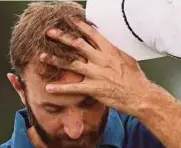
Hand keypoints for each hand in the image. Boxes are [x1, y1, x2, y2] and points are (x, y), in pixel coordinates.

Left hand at [40, 19, 161, 115]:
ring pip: (71, 64)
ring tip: (41, 56)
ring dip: (55, 60)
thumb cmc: (135, 78)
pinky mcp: (93, 88)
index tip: (68, 19)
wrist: (139, 94)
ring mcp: (96, 73)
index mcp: (109, 50)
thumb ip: (114, 52)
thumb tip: (108, 46)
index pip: (91, 33)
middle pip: (77, 45)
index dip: (78, 25)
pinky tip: (49, 88)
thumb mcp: (126, 59)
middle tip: (49, 32)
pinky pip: (73, 87)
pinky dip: (60, 88)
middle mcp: (100, 59)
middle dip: (62, 37)